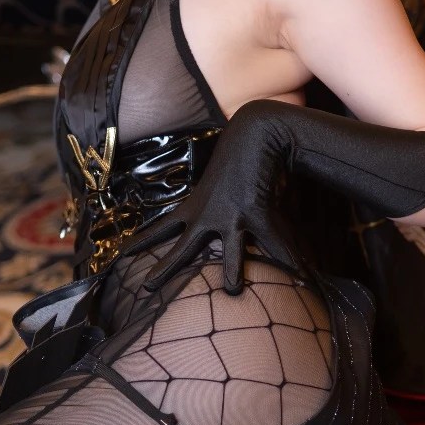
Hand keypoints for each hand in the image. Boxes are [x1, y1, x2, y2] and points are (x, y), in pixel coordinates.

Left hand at [121, 110, 302, 293]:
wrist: (253, 133)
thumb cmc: (236, 158)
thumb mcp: (216, 184)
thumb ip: (212, 204)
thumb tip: (214, 217)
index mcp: (196, 206)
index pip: (162, 227)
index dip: (143, 241)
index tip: (124, 254)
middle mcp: (208, 213)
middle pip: (182, 246)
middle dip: (164, 268)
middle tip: (146, 287)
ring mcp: (230, 213)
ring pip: (228, 250)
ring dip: (232, 271)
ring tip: (233, 291)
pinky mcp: (255, 210)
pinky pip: (273, 241)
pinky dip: (289, 258)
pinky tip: (301, 276)